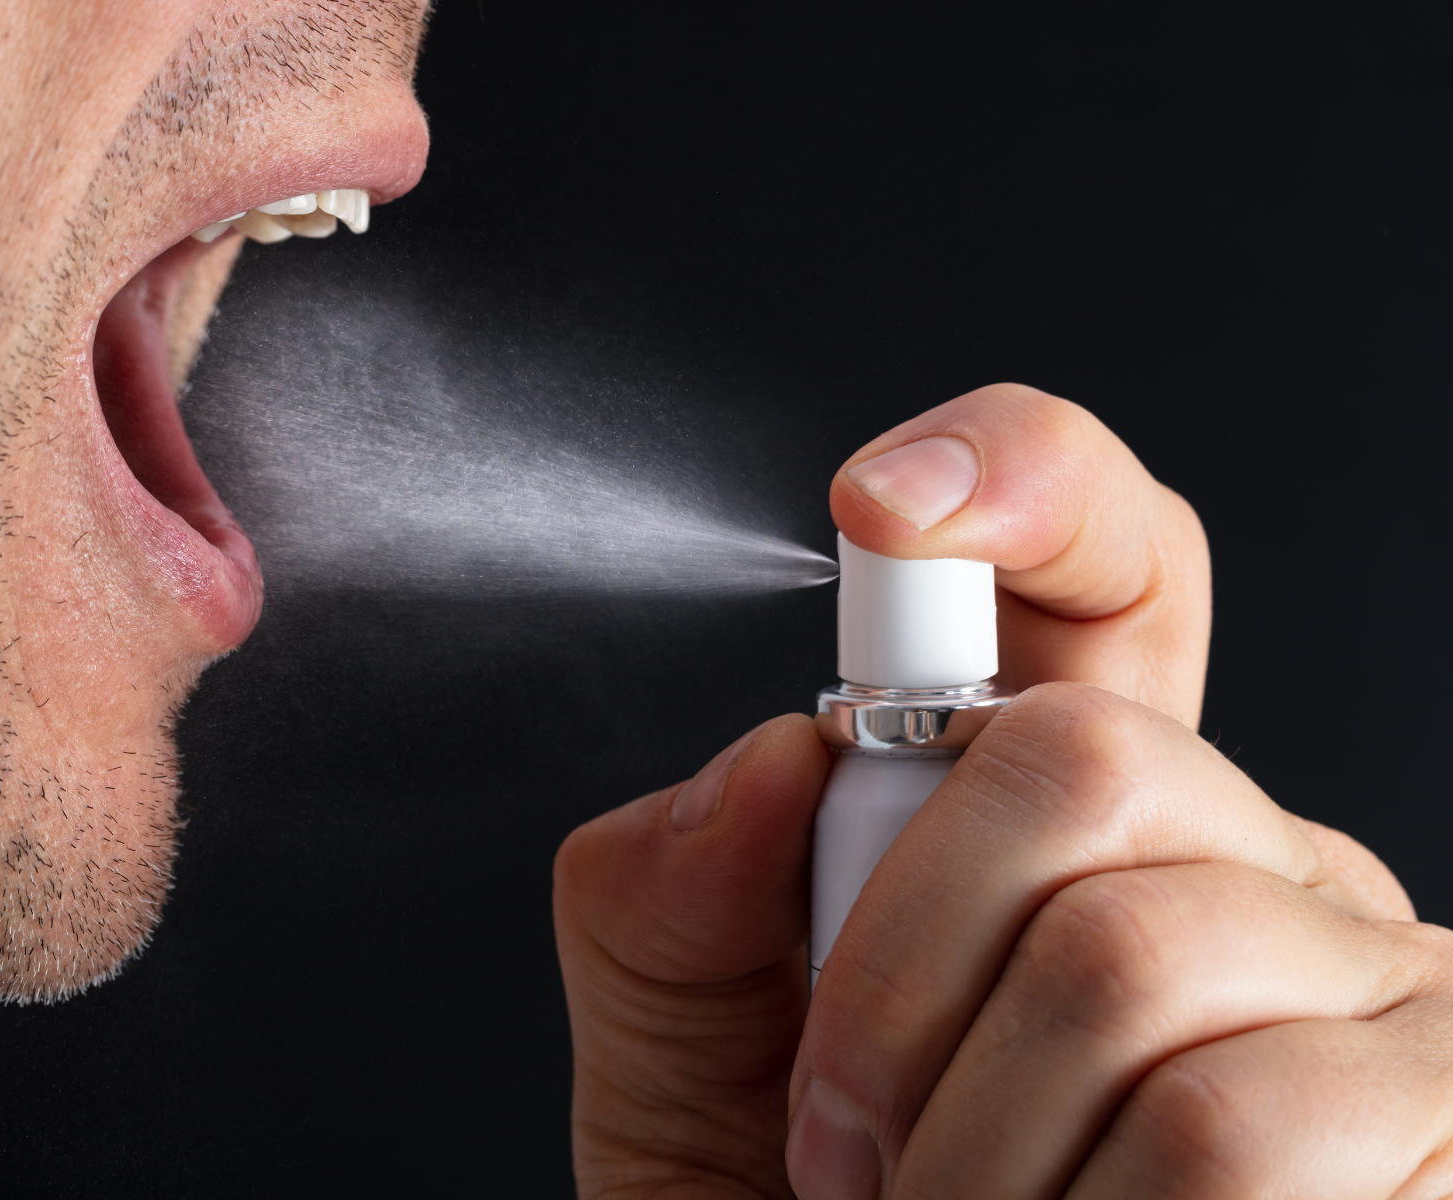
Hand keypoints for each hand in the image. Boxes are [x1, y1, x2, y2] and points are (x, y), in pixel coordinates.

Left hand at [554, 384, 1444, 1195]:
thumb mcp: (697, 1098)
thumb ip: (672, 918)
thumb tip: (758, 762)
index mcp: (1078, 832)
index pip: (1105, 582)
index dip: (1027, 486)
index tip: (886, 499)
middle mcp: (1254, 870)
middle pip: (1077, 759)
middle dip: (893, 967)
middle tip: (849, 1140)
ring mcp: (1377, 994)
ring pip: (1135, 959)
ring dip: (971, 1151)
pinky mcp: (1445, 1124)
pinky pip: (1228, 1128)